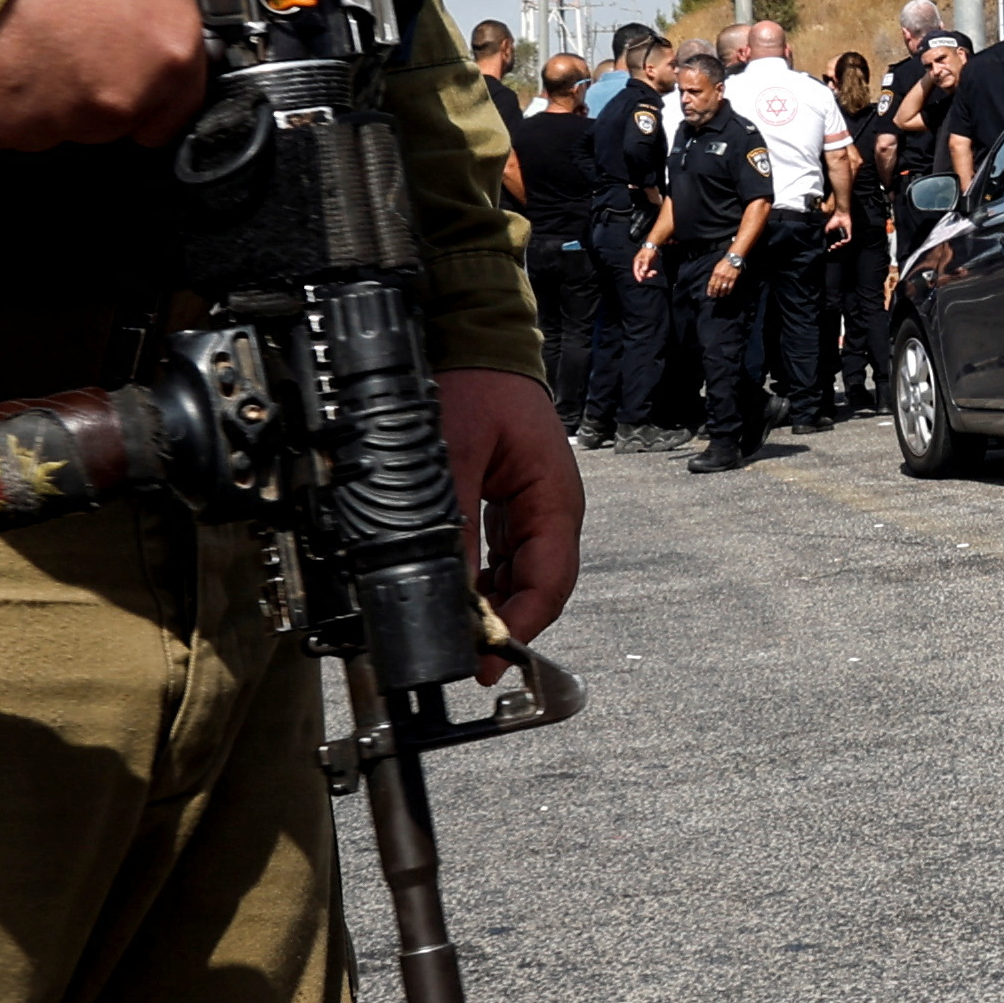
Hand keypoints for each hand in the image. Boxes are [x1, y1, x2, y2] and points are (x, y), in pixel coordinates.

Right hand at [0, 0, 325, 153]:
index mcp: (168, 55)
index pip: (184, 88)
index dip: (161, 54)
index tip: (131, 22)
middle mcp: (114, 102)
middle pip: (120, 106)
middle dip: (101, 67)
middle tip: (70, 8)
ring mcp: (45, 125)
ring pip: (55, 119)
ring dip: (45, 83)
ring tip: (24, 17)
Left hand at [435, 368, 580, 643]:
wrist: (477, 343)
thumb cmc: (479, 385)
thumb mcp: (456, 455)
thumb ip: (452, 526)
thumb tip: (448, 590)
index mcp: (555, 500)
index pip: (549, 582)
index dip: (521, 627)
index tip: (492, 658)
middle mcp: (552, 510)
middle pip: (538, 586)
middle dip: (506, 623)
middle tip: (468, 656)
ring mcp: (533, 508)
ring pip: (520, 575)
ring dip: (494, 604)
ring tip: (461, 627)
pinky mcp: (511, 504)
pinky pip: (504, 555)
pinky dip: (484, 579)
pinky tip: (460, 591)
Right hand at [630, 236, 663, 279]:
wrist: (653, 246)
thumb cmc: (649, 250)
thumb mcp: (647, 257)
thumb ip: (645, 263)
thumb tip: (644, 270)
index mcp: (637, 262)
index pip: (636, 270)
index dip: (638, 275)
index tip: (640, 280)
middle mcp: (639, 264)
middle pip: (640, 272)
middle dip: (645, 275)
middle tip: (652, 275)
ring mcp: (643, 265)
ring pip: (645, 273)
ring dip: (649, 274)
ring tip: (654, 273)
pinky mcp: (647, 266)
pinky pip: (648, 271)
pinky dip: (651, 273)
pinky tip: (655, 272)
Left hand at [707, 256, 745, 301]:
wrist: (733, 259)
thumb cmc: (724, 263)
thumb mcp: (716, 268)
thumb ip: (714, 275)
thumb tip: (711, 283)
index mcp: (715, 273)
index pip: (711, 284)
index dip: (710, 290)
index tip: (709, 294)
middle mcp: (721, 276)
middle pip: (716, 287)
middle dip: (715, 293)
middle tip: (714, 296)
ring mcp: (727, 278)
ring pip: (723, 288)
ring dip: (721, 293)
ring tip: (720, 295)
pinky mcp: (733, 279)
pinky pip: (730, 287)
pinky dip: (728, 291)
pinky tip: (727, 293)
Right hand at [826, 206, 858, 246]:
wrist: (840, 215)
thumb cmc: (834, 221)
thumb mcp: (827, 229)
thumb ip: (826, 235)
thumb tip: (825, 241)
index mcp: (835, 237)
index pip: (834, 244)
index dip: (832, 248)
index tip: (829, 249)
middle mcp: (840, 237)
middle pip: (839, 246)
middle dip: (835, 248)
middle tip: (832, 247)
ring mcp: (845, 235)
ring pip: (844, 244)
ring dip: (840, 246)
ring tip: (836, 244)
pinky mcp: (849, 233)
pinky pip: (848, 240)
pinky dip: (845, 242)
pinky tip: (841, 241)